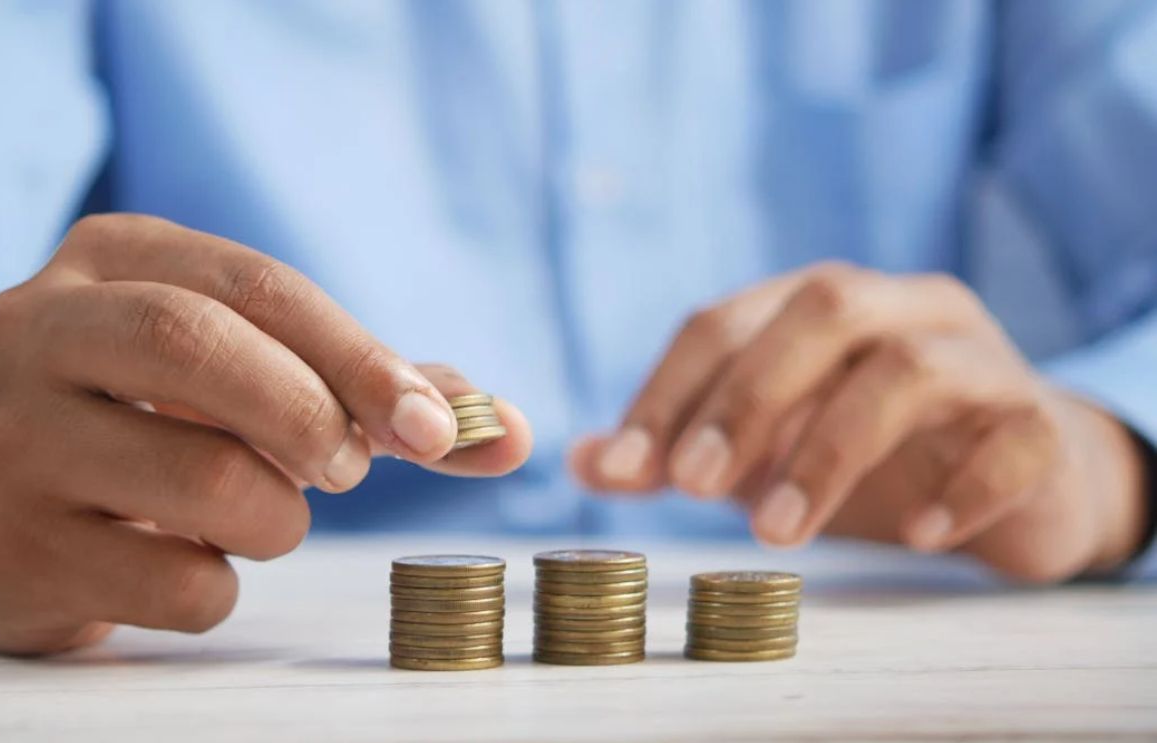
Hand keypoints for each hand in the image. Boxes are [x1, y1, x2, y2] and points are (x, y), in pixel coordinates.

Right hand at [0, 214, 531, 653]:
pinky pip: (176, 583)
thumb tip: (510, 431)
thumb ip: (377, 392)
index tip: (437, 427)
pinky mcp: (15, 547)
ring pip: (204, 480)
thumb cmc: (161, 424)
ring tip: (257, 514)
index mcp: (112, 258)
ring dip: (277, 517)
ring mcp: (12, 439)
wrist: (3, 513)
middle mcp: (39, 329)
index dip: (361, 356)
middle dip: (311, 414)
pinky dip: (222, 586)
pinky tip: (187, 561)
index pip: (257, 284)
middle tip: (348, 470)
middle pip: (199, 345)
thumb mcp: (250, 372)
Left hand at [571, 263, 1146, 581]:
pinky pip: (1012, 439)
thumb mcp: (764, 451)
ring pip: (910, 369)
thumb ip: (678, 451)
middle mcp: (901, 309)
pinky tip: (916, 535)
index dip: (667, 390)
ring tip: (779, 533)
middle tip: (693, 486)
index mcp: (819, 304)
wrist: (1020, 478)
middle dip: (747, 397)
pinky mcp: (1040, 423)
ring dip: (830, 450)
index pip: (725, 320)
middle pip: (822, 310)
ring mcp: (980, 359)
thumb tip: (582, 462)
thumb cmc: (872, 454)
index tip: (622, 468)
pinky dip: (960, 486)